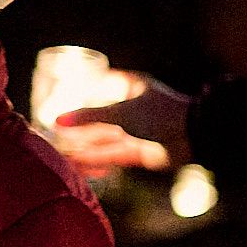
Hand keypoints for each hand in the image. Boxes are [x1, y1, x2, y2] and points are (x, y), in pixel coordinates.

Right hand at [53, 75, 191, 174]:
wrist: (191, 138)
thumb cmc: (157, 114)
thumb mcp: (118, 112)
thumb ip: (87, 117)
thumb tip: (57, 120)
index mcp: (130, 87)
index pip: (101, 84)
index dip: (81, 90)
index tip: (60, 95)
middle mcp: (132, 108)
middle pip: (99, 116)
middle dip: (79, 125)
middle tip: (54, 130)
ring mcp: (135, 130)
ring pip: (104, 138)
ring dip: (84, 145)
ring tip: (60, 150)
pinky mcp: (138, 151)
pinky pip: (111, 154)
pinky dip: (95, 158)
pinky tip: (78, 162)